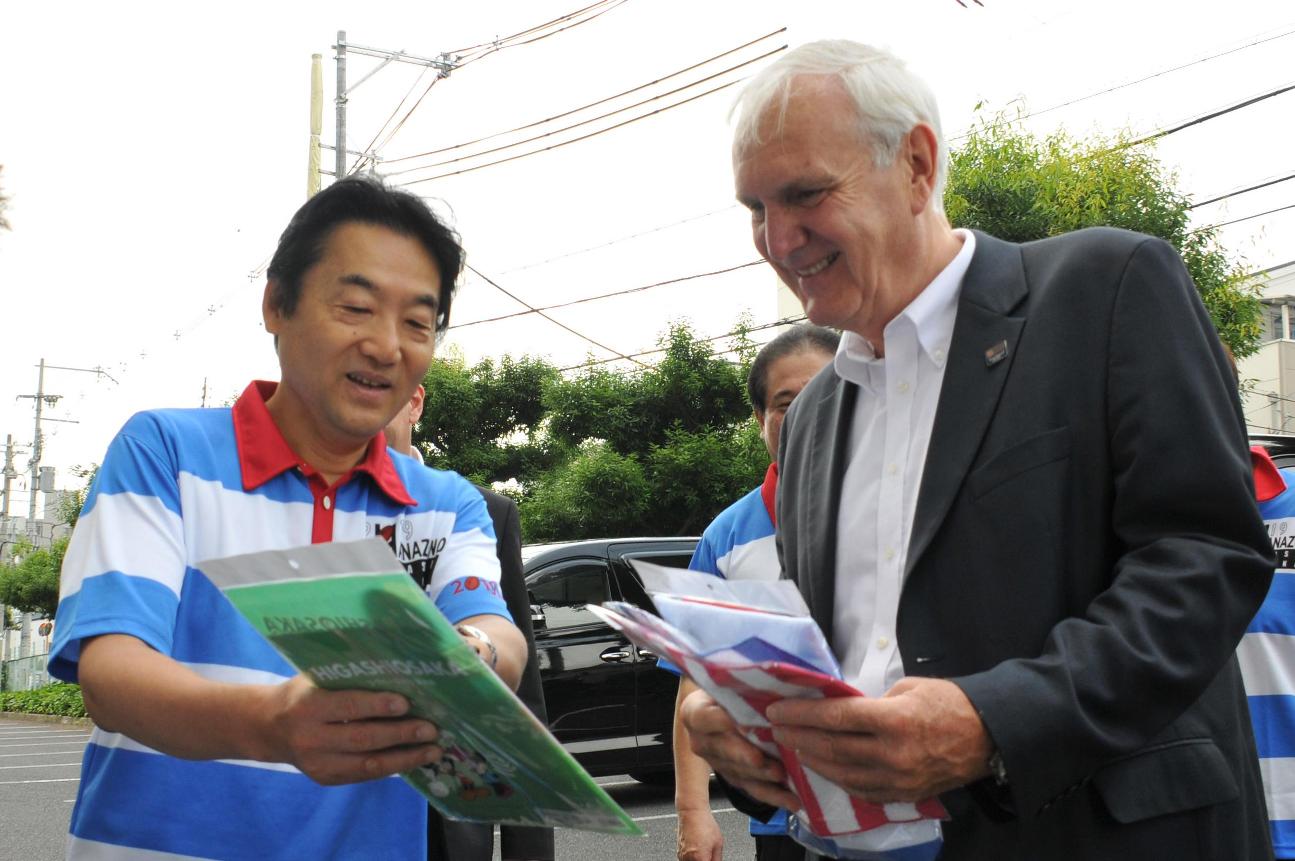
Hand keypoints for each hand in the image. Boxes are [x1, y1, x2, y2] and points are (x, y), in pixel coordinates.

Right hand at [259, 675, 441, 784]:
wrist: (269, 727)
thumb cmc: (303, 693)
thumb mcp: (316, 678)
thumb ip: (348, 677)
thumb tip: (398, 669)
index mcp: (308, 706)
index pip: (347, 706)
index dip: (377, 706)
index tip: (406, 703)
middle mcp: (311, 738)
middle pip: (362, 739)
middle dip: (400, 735)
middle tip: (431, 729)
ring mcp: (317, 764)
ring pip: (367, 765)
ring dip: (404, 758)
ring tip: (433, 750)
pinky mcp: (325, 779)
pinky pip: (364, 775)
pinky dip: (392, 768)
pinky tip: (414, 759)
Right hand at [677, 807, 723, 860]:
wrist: (692, 813)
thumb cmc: (704, 824)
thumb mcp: (718, 843)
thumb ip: (717, 859)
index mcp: (700, 858)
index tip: (712, 858)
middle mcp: (688, 859)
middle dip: (705, 860)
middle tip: (710, 854)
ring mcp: (682, 856)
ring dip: (699, 860)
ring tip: (704, 849)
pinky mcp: (679, 853)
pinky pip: (687, 860)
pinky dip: (693, 858)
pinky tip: (698, 849)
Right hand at [679, 688, 799, 811]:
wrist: (727, 701)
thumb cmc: (733, 685)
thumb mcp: (731, 678)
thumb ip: (741, 683)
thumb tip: (764, 681)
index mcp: (694, 712)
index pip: (705, 718)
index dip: (724, 722)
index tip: (744, 724)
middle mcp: (700, 740)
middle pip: (722, 750)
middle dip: (746, 757)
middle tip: (765, 760)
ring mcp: (717, 761)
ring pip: (739, 773)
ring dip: (762, 777)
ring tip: (783, 776)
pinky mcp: (734, 776)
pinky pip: (752, 789)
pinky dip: (774, 795)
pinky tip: (792, 799)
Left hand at [767, 676, 991, 802]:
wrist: (988, 738)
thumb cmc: (951, 704)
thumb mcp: (909, 688)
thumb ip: (873, 701)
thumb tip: (841, 706)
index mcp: (894, 720)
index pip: (835, 717)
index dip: (801, 714)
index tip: (777, 710)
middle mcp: (893, 754)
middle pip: (832, 747)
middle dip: (798, 737)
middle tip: (775, 728)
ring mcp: (897, 779)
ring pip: (841, 773)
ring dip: (811, 760)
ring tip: (792, 747)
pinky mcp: (903, 794)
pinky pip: (860, 789)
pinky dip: (836, 778)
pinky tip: (822, 767)